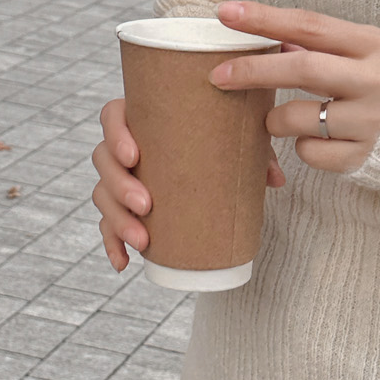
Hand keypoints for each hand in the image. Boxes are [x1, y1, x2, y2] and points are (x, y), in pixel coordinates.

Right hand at [91, 98, 286, 271]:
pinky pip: (107, 225)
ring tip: (142, 239)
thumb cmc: (219, 141)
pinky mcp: (122, 208)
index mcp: (143, 120)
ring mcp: (119, 179)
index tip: (134, 156)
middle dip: (120, 185)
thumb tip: (276, 179)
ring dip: (118, 219)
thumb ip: (255, 153)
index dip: (116, 134)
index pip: (112, 116)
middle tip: (146, 204)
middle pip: (103, 160)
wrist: (213, 159)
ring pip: (102, 195)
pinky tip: (124, 262)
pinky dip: (112, 244)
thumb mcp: (238, 142)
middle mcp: (123, 148)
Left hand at [210, 1, 379, 172]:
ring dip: (274, 119)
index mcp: (376, 45)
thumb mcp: (372, 54)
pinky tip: (321, 141)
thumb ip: (331, 47)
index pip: (311, 26)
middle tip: (219, 75)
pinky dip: (303, 147)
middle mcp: (377, 81)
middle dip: (252, 71)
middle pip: (300, 69)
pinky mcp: (364, 158)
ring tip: (279, 120)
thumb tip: (277, 42)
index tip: (226, 13)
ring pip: (297, 118)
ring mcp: (372, 122)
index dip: (265, 18)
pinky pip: (310, 153)